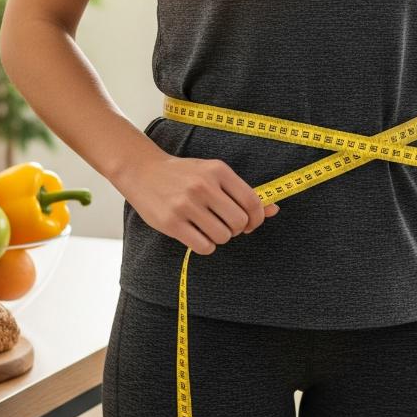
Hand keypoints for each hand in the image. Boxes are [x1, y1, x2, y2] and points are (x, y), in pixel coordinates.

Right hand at [124, 150, 278, 255]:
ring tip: (208, 227)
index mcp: (218, 170)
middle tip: (226, 225)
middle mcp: (203, 186)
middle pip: (239, 222)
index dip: (257, 218)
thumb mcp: (213, 174)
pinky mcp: (172, 222)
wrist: (141, 170)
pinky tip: (197, 235)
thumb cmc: (183, 174)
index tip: (250, 223)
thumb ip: (242, 192)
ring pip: (222, 236)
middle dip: (237, 229)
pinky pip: (203, 246)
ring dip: (220, 238)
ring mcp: (186, 204)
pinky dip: (205, 245)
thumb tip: (274, 210)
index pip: (252, 202)